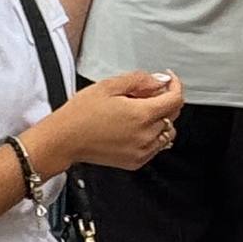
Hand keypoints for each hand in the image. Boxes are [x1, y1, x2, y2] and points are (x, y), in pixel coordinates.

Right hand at [50, 72, 184, 173]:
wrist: (66, 139)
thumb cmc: (82, 113)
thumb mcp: (108, 85)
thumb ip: (139, 80)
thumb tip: (160, 80)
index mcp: (141, 115)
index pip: (175, 100)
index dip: (176, 85)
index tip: (169, 79)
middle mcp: (146, 135)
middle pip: (173, 115)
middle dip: (164, 99)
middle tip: (144, 92)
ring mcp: (143, 151)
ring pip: (168, 132)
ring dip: (160, 119)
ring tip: (138, 110)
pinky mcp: (136, 161)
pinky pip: (156, 147)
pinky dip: (152, 135)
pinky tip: (134, 126)